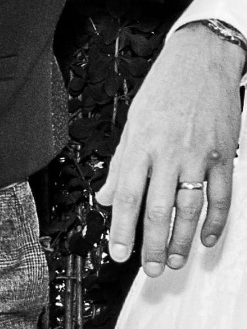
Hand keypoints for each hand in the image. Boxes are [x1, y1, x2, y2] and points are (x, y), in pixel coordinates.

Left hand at [96, 23, 242, 275]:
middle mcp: (169, 152)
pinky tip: (206, 239)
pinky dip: (215, 222)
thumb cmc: (165, 87)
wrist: (201, 60)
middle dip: (151, 245)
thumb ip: (121, 162)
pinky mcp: (222, 155)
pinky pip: (220, 197)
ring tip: (171, 261)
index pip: (128, 195)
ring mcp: (198, 155)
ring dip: (180, 240)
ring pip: (189, 209)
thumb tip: (106, 197)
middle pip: (158, 209)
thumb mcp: (134, 120)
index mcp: (142, 143)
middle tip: (148, 269)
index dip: (122, 229)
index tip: (118, 253)